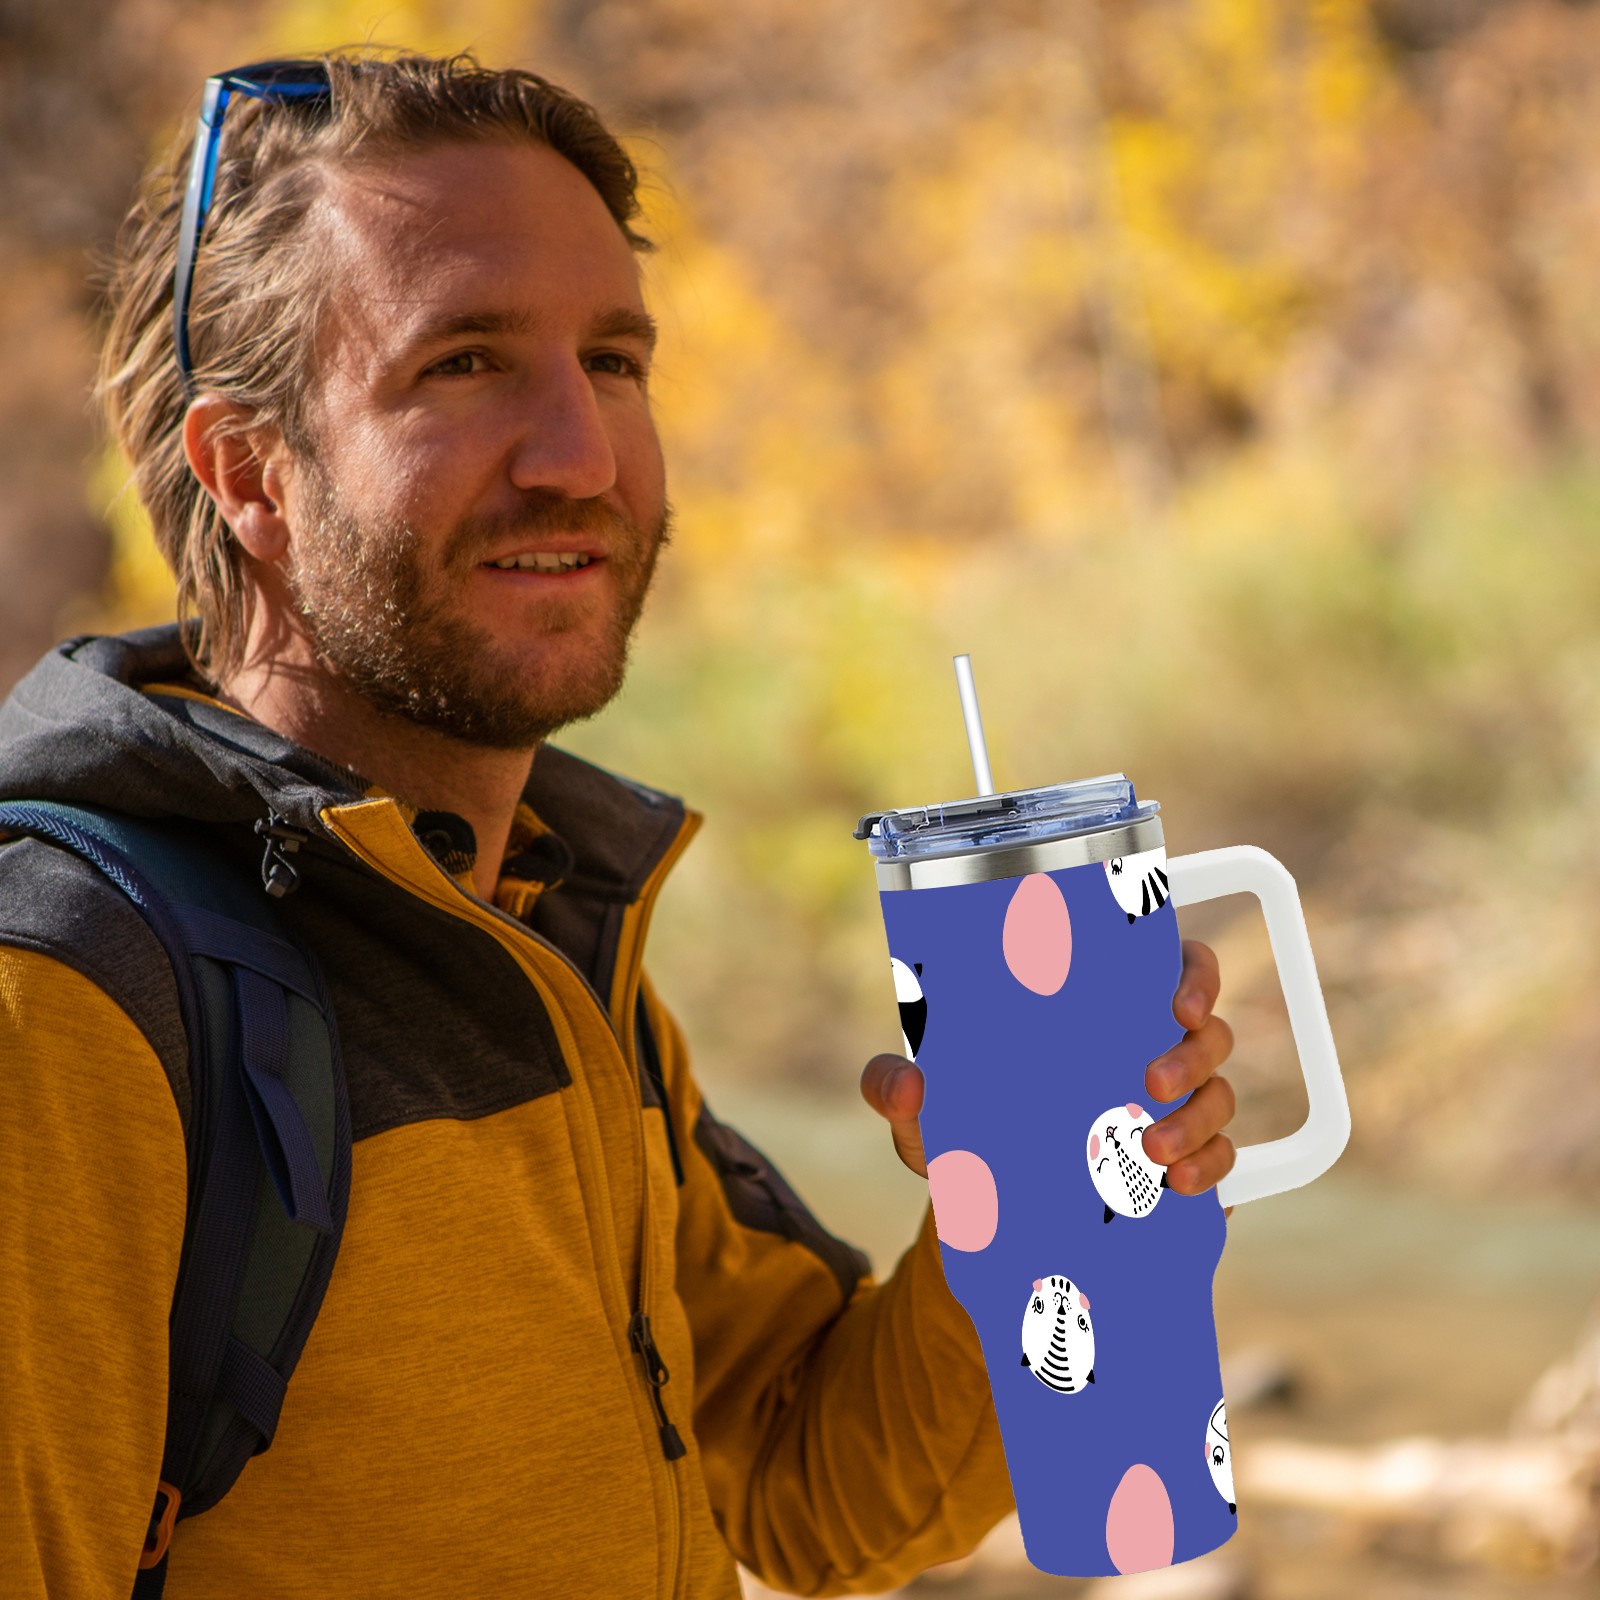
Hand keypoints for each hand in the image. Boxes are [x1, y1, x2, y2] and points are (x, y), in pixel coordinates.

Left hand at [859, 938, 1236, 1205]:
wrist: (982, 1217)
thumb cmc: (960, 1136)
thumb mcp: (923, 1114)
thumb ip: (895, 1089)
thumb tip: (908, 1083)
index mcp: (1101, 1013)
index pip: (1173, 967)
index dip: (1194, 975)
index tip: (1176, 1003)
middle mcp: (1148, 1050)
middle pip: (1208, 1032)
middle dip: (1192, 1055)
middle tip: (1149, 1084)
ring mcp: (1172, 1110)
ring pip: (1219, 1096)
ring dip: (1199, 1121)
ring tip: (1152, 1152)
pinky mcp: (1181, 1165)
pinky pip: (1225, 1160)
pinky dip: (1211, 1168)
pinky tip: (1177, 1186)